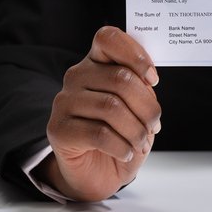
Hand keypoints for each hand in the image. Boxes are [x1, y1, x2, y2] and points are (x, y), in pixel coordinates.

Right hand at [40, 26, 161, 201]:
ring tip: (141, 142)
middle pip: (120, 78)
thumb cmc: (122, 134)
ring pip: (111, 107)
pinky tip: (125, 152)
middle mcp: (76, 76)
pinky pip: (99, 133)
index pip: (109, 38)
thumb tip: (148, 80)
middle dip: (147, 106)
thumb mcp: (138, 107)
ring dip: (136, 130)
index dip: (135, 54)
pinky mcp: (58, 129)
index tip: (153, 79)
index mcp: (96, 61)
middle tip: (153, 125)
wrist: (98, 173)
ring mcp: (64, 101)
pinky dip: (121, 146)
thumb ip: (141, 87)